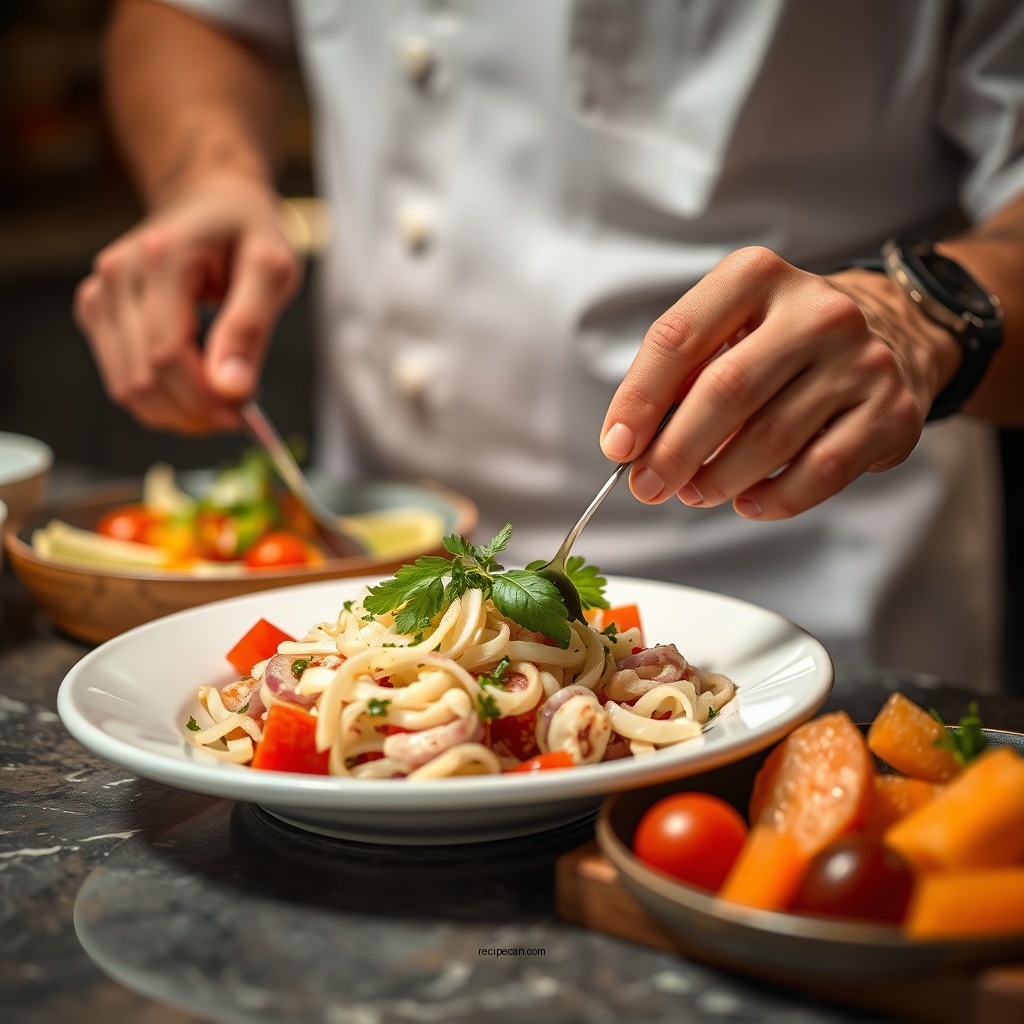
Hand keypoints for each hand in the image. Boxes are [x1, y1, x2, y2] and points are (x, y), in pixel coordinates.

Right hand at [73, 174, 301, 433]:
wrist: (212, 200)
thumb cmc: (247, 231)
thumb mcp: (271, 270)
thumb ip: (249, 328)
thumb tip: (231, 390)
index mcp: (162, 256)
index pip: (167, 354)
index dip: (202, 399)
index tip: (242, 417)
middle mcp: (118, 274)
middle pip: (143, 378)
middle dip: (193, 412)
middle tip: (237, 415)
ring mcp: (100, 293)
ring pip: (126, 387)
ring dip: (176, 412)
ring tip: (219, 403)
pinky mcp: (97, 310)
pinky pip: (121, 378)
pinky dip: (160, 398)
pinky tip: (194, 388)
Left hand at [600, 247, 960, 518]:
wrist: (893, 333)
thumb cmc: (783, 342)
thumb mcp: (730, 329)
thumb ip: (681, 375)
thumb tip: (633, 444)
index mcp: (757, 277)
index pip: (679, 338)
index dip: (639, 399)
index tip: (617, 447)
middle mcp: (815, 311)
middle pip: (725, 392)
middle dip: (675, 451)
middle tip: (649, 486)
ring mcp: (860, 361)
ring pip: (771, 438)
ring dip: (719, 479)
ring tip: (696, 492)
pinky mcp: (891, 411)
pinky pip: (820, 471)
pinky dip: (775, 498)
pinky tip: (748, 501)